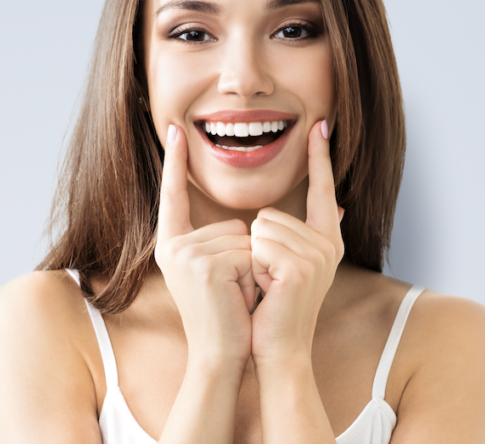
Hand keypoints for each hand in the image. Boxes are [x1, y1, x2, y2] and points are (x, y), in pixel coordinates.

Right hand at [155, 124, 256, 366]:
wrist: (220, 354)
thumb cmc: (229, 314)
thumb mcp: (228, 269)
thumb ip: (240, 239)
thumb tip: (312, 210)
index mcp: (173, 244)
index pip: (173, 195)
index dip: (174, 162)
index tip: (174, 129)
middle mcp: (172, 246)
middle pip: (232, 223)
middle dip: (247, 256)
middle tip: (233, 290)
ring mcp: (185, 254)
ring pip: (244, 238)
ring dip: (253, 268)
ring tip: (235, 296)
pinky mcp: (203, 264)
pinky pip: (248, 253)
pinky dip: (254, 276)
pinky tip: (237, 297)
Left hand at [249, 119, 344, 360]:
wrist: (276, 349)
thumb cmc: (273, 308)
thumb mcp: (289, 265)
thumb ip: (306, 234)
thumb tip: (341, 204)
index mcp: (327, 240)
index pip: (322, 189)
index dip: (320, 156)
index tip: (320, 123)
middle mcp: (328, 245)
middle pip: (269, 213)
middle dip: (256, 246)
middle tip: (268, 281)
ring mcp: (317, 256)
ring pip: (260, 228)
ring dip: (252, 258)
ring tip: (266, 286)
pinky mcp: (299, 268)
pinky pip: (258, 245)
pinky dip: (252, 268)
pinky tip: (266, 291)